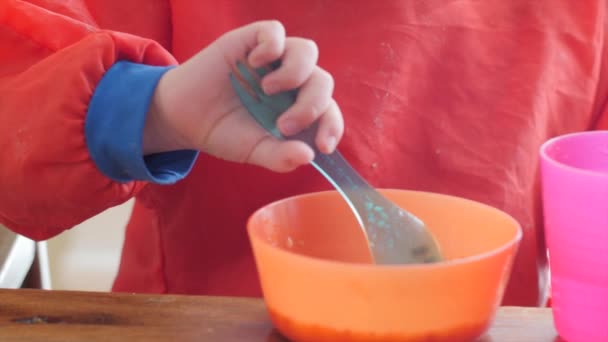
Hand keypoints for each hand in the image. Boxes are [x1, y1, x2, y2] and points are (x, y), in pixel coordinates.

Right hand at [143, 20, 343, 171]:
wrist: (185, 117)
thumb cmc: (224, 132)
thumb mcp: (253, 151)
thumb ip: (280, 156)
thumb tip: (308, 157)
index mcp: (298, 108)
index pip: (329, 111)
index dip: (332, 126)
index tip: (322, 146)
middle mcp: (292, 81)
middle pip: (323, 82)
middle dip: (311, 106)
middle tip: (285, 125)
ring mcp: (274, 59)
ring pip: (307, 50)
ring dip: (295, 73)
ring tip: (267, 90)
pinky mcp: (251, 41)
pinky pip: (275, 31)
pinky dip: (271, 47)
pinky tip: (252, 65)